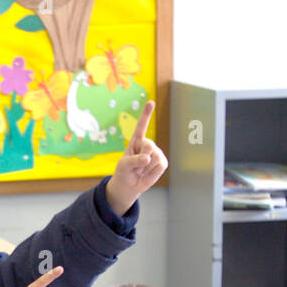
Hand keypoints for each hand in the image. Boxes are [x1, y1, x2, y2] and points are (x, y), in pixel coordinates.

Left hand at [106, 100, 166, 214]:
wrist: (130, 184)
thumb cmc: (125, 171)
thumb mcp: (124, 165)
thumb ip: (134, 161)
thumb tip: (148, 159)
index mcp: (136, 141)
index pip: (142, 126)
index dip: (146, 114)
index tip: (151, 102)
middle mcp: (148, 144)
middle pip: (149, 146)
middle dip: (141, 158)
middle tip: (135, 166)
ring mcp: (157, 153)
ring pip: (154, 158)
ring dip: (145, 168)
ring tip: (140, 170)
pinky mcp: (162, 162)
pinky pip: (160, 166)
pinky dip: (152, 173)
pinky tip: (147, 173)